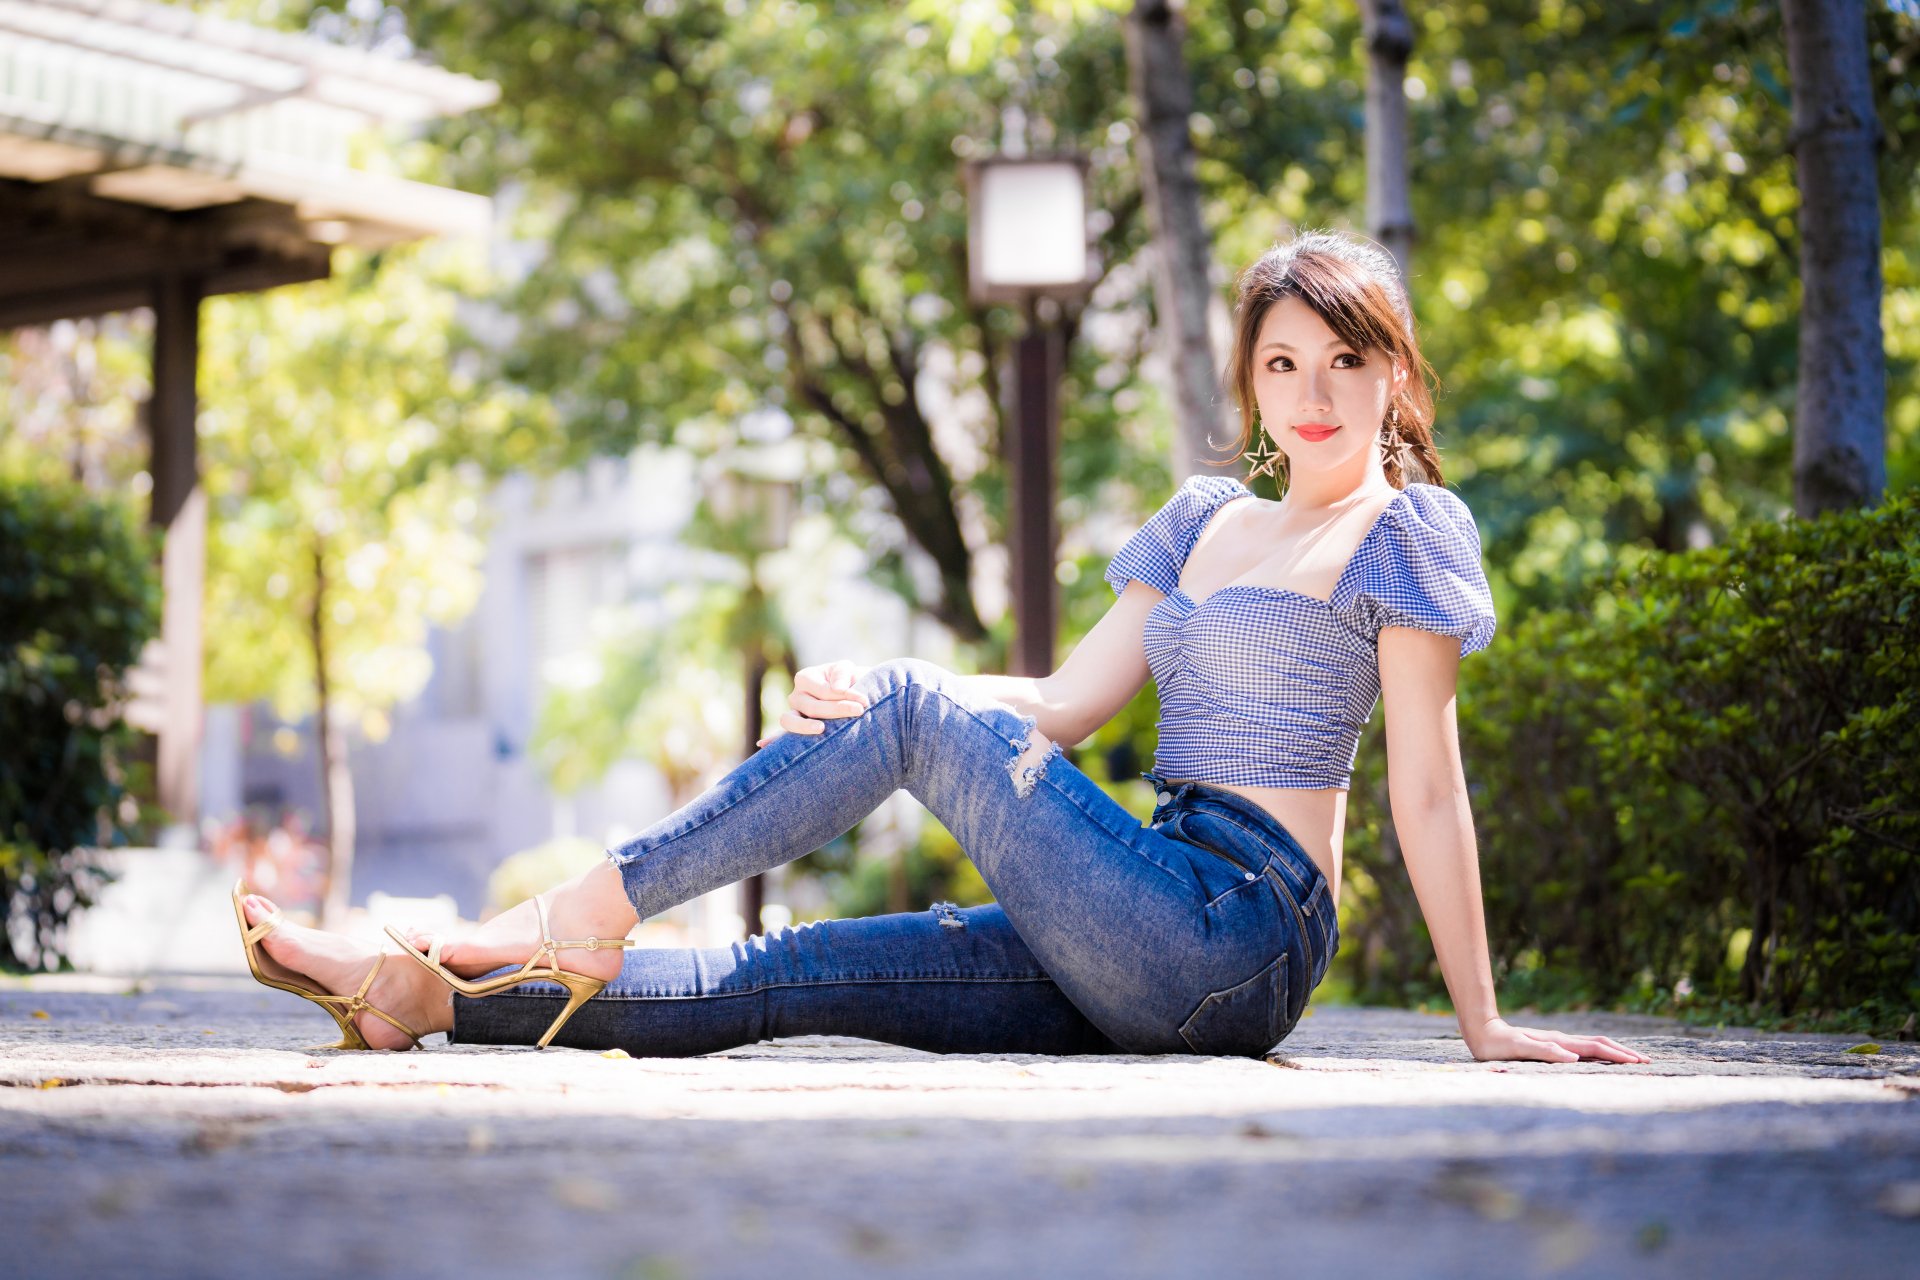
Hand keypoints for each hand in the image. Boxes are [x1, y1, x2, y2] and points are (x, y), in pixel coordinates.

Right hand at [756, 660, 871, 747]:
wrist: (852, 694)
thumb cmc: (849, 680)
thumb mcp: (847, 670)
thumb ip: (842, 674)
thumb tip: (837, 688)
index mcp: (805, 678)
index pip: (824, 690)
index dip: (844, 695)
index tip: (865, 701)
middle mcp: (796, 696)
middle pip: (812, 707)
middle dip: (836, 710)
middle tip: (859, 711)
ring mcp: (794, 714)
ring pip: (791, 721)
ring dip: (805, 727)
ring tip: (822, 729)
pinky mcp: (797, 730)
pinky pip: (782, 736)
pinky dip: (772, 740)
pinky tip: (763, 744)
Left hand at [1464, 1015, 1650, 1064]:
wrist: (1483, 1031)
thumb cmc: (1498, 1044)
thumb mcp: (1519, 1049)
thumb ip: (1545, 1051)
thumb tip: (1572, 1057)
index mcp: (1558, 1042)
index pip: (1595, 1048)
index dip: (1617, 1055)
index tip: (1638, 1062)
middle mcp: (1561, 1040)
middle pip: (1600, 1044)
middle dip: (1624, 1052)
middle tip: (1647, 1061)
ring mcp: (1558, 1042)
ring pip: (1593, 1045)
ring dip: (1614, 1051)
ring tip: (1633, 1059)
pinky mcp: (1552, 1045)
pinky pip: (1583, 1049)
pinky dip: (1600, 1053)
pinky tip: (1602, 1058)